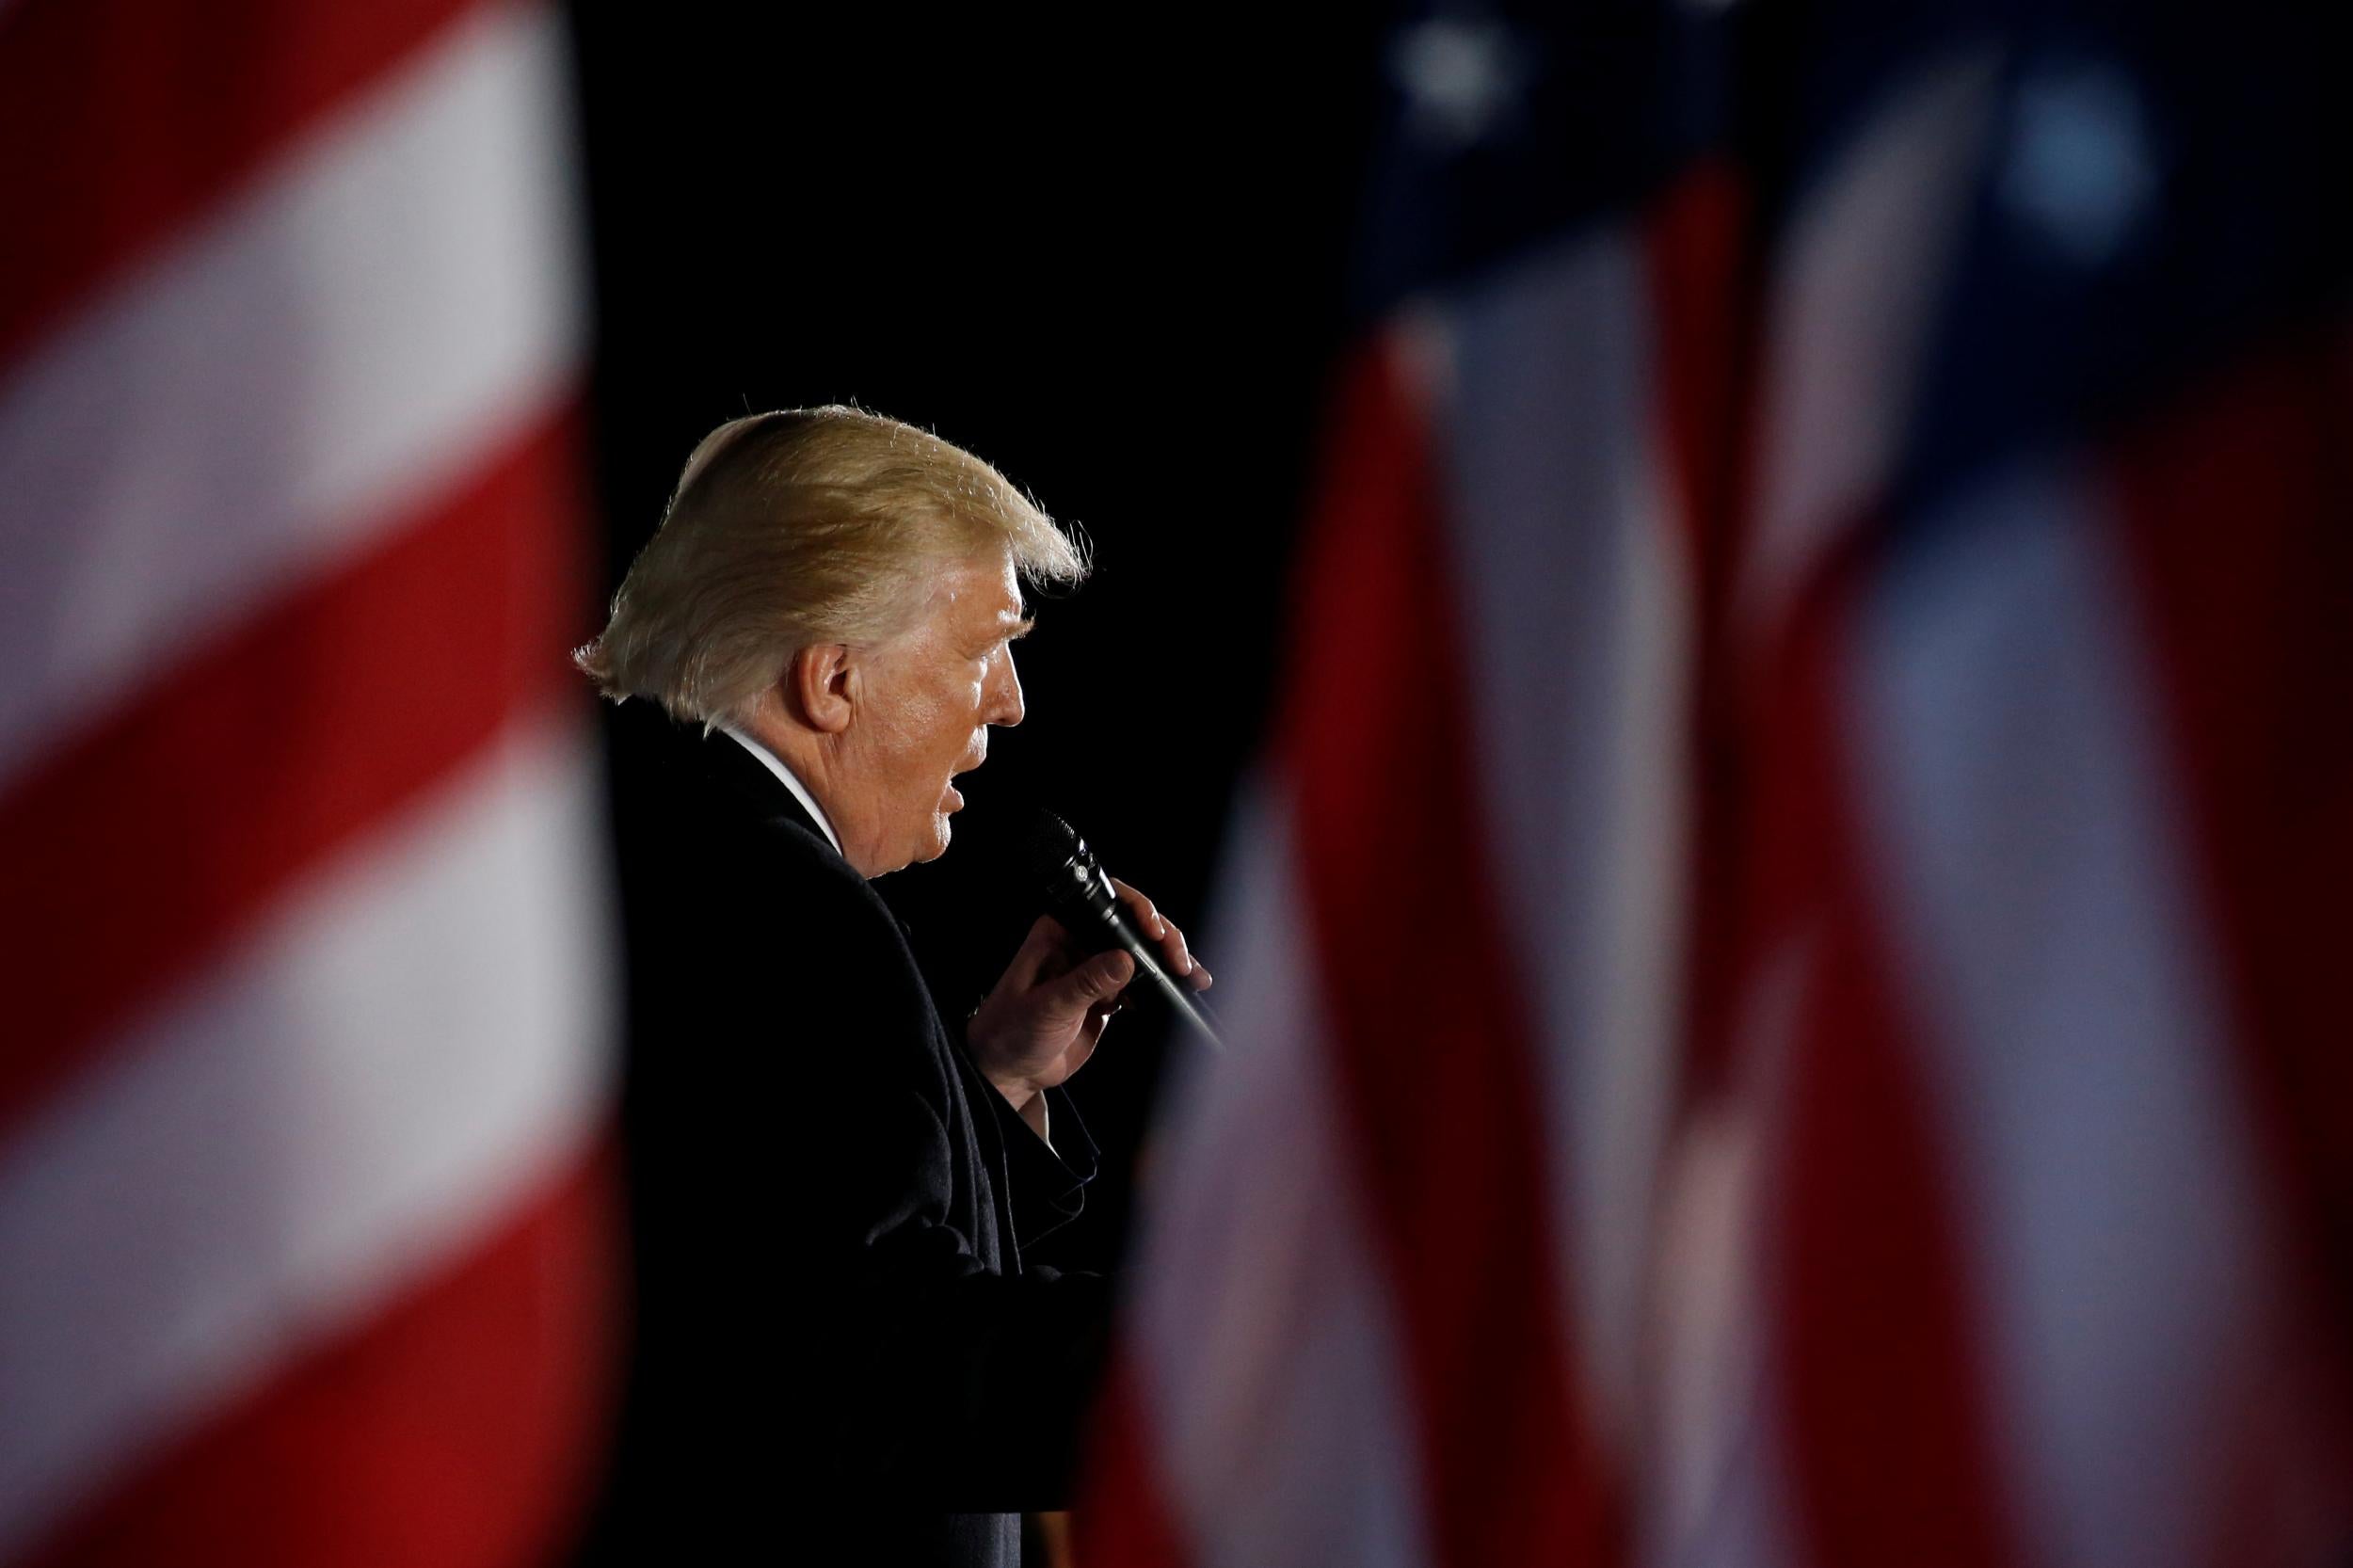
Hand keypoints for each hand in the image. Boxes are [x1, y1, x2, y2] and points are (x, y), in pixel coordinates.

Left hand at [965, 880, 1211, 1119]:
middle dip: (1161, 939)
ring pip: (1140, 955)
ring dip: (1167, 963)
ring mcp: (1094, 970)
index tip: (1154, 932)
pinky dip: (1161, 987)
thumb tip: (1126, 959)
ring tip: (1192, 975)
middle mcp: (1079, 944)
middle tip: (1179, 960)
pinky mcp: (1106, 997)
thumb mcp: (1049, 1006)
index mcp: (1058, 932)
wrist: (1010, 1072)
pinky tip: (1179, 991)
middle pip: (1130, 928)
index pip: (1104, 905)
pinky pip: (1140, 984)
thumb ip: (1087, 983)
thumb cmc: (1010, 1032)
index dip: (1136, 910)